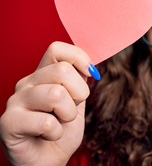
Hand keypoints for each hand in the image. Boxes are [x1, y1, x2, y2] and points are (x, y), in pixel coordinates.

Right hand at [0, 42, 92, 165]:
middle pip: (62, 70)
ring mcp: (15, 101)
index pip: (57, 49)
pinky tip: (48, 135)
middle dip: (79, 93)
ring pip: (56, 95)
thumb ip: (80, 81)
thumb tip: (91, 66)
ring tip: (59, 123)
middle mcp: (27, 83)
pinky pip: (46, 122)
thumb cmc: (62, 130)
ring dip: (68, 115)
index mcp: (43, 75)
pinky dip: (56, 133)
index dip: (79, 57)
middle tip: (70, 110)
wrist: (48, 160)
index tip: (91, 74)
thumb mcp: (76, 102)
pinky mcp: (8, 123)